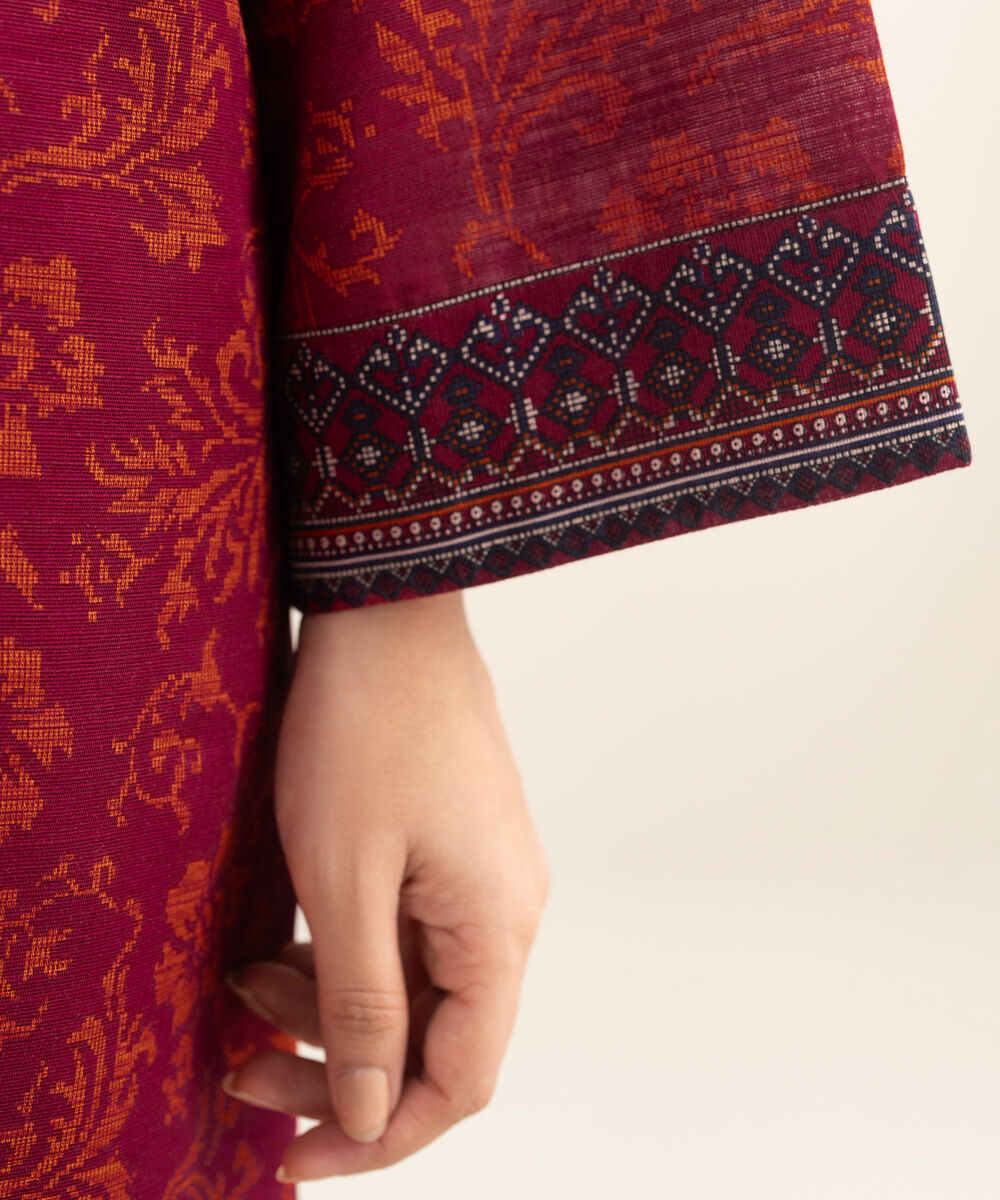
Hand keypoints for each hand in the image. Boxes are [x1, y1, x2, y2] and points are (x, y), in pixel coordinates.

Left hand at [222, 592, 550, 1180]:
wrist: (388, 616)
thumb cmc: (367, 728)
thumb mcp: (345, 878)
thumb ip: (362, 1004)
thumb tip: (370, 1108)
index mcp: (498, 929)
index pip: (458, 1081)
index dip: (378, 1136)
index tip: (296, 1158)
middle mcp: (507, 911)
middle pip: (433, 1036)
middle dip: (334, 1066)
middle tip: (245, 1074)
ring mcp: (485, 875)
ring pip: (413, 984)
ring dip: (328, 1002)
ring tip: (244, 984)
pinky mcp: (456, 847)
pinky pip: (407, 932)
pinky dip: (346, 951)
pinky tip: (282, 938)